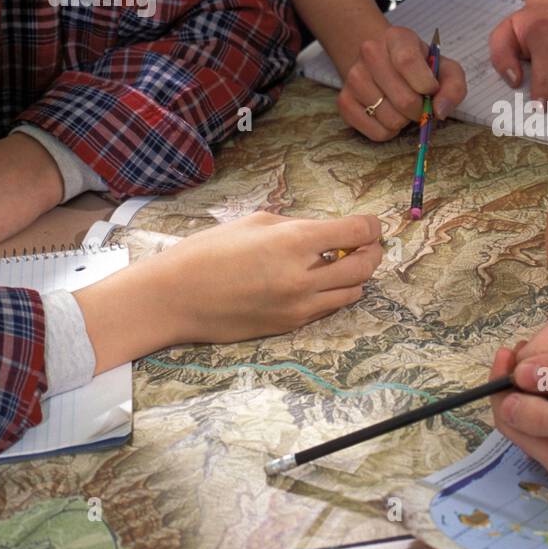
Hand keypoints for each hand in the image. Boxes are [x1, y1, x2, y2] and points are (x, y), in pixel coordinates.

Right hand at [75, 211, 382, 371]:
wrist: (175, 298)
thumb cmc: (208, 252)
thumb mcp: (255, 223)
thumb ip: (297, 226)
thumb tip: (328, 231)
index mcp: (294, 242)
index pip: (357, 232)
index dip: (371, 225)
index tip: (371, 223)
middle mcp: (303, 277)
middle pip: (365, 265)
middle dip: (373, 251)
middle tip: (369, 243)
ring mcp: (299, 306)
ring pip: (353, 291)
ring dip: (356, 275)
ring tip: (344, 262)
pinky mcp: (290, 325)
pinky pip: (328, 308)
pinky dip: (334, 293)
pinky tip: (321, 281)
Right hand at [339, 26, 466, 140]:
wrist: (383, 62)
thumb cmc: (419, 67)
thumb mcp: (444, 68)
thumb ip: (453, 86)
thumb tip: (439, 111)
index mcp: (397, 38)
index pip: (408, 62)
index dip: (426, 85)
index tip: (431, 90)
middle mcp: (370, 53)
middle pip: (404, 100)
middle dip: (420, 109)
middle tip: (419, 102)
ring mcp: (353, 77)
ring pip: (391, 120)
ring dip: (404, 120)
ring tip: (401, 105)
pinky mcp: (344, 101)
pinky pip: (376, 132)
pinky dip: (389, 131)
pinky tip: (389, 113)